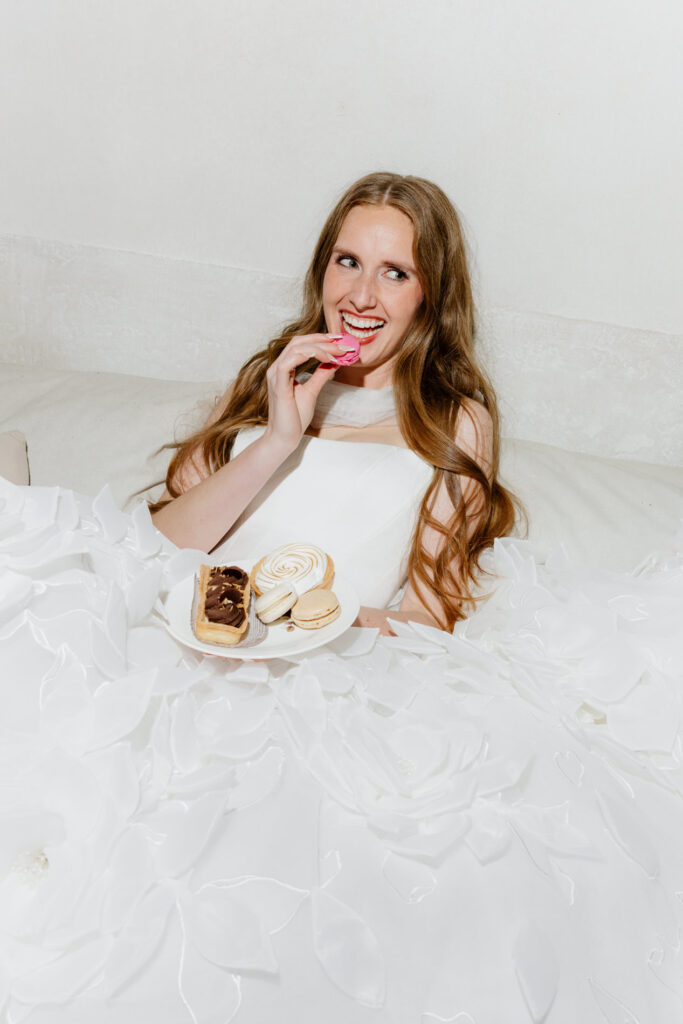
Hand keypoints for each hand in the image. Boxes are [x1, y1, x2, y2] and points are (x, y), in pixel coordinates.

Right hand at [262, 333, 354, 451]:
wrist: (284, 437)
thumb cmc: (295, 417)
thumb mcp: (312, 392)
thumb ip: (321, 375)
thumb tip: (334, 363)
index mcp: (284, 368)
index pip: (301, 344)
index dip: (320, 339)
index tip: (339, 340)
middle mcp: (277, 368)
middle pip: (299, 341)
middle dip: (322, 340)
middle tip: (343, 343)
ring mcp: (275, 375)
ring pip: (296, 348)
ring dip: (320, 347)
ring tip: (338, 353)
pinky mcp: (278, 385)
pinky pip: (290, 361)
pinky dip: (308, 355)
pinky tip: (325, 358)